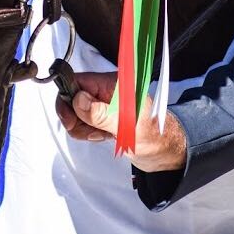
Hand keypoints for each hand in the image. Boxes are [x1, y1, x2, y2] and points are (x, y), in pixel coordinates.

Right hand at [55, 71, 187, 172]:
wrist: (164, 152)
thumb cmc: (152, 135)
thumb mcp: (126, 125)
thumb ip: (101, 113)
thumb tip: (78, 99)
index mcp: (113, 83)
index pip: (78, 81)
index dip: (69, 98)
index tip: (70, 119)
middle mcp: (106, 89)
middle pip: (73, 97)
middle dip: (76, 117)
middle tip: (91, 130)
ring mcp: (104, 103)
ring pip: (76, 111)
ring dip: (83, 127)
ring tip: (102, 134)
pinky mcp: (103, 115)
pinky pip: (83, 121)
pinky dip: (87, 131)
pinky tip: (103, 135)